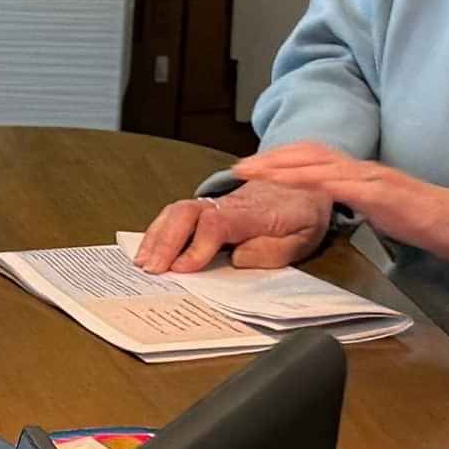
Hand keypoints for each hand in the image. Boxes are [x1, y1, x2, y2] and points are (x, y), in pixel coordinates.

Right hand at [136, 178, 337, 275]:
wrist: (305, 179)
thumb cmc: (301, 214)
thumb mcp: (302, 238)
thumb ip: (272, 251)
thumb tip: (237, 258)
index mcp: (254, 212)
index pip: (217, 224)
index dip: (196, 246)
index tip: (183, 269)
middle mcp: (228, 203)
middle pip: (187, 212)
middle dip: (165, 241)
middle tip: (151, 269)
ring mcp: (215, 202)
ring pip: (177, 210)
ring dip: (157, 236)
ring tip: (142, 262)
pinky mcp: (207, 206)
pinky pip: (177, 212)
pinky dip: (159, 230)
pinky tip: (149, 248)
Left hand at [230, 140, 448, 269]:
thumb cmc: (427, 221)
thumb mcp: (382, 211)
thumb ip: (358, 203)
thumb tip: (336, 205)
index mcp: (362, 174)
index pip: (314, 157)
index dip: (281, 159)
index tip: (253, 167)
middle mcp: (364, 169)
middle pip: (309, 153)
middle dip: (271, 159)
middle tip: (240, 168)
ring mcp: (374, 178)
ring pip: (320, 164)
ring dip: (283, 166)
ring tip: (255, 172)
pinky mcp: (385, 194)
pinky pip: (343, 184)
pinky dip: (314, 180)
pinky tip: (294, 183)